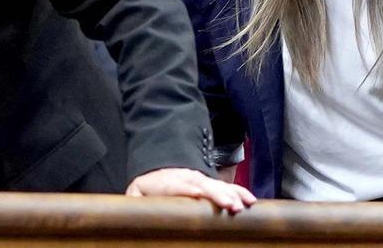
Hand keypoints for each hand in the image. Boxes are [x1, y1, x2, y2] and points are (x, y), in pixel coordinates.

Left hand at [125, 167, 255, 213]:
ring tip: (244, 205)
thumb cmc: (148, 186)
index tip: (199, 194)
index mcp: (169, 182)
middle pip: (205, 186)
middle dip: (218, 195)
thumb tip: (131, 212)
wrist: (158, 170)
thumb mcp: (136, 192)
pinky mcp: (210, 183)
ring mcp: (201, 179)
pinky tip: (251, 200)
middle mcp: (188, 179)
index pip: (181, 185)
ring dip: (232, 194)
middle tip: (231, 206)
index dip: (190, 189)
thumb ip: (135, 201)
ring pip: (219, 185)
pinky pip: (228, 186)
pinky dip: (239, 192)